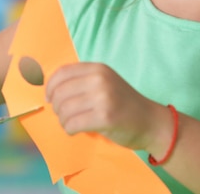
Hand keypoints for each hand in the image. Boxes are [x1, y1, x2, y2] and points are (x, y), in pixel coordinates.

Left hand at [45, 62, 167, 151]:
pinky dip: (69, 129)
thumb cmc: (123, 104)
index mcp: (98, 68)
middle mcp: (99, 79)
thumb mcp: (105, 82)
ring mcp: (103, 97)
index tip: (48, 98)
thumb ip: (82, 81)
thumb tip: (50, 89)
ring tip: (71, 124)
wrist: (151, 121)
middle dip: (56, 107)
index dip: (50, 86)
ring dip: (63, 120)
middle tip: (64, 115)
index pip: (62, 73)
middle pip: (60, 93)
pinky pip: (72, 124)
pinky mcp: (105, 117)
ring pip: (64, 110)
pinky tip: (76, 130)